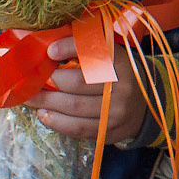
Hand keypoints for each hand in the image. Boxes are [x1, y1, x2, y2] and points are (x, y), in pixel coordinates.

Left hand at [29, 38, 149, 142]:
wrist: (146, 107)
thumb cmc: (119, 78)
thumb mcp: (112, 59)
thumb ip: (87, 51)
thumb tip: (50, 47)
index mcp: (123, 63)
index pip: (95, 52)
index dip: (70, 48)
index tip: (49, 51)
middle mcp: (123, 86)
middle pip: (78, 83)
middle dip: (50, 82)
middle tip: (31, 81)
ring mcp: (118, 111)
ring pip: (74, 107)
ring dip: (47, 103)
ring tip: (31, 99)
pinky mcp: (111, 131)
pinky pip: (77, 128)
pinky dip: (56, 121)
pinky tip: (45, 114)